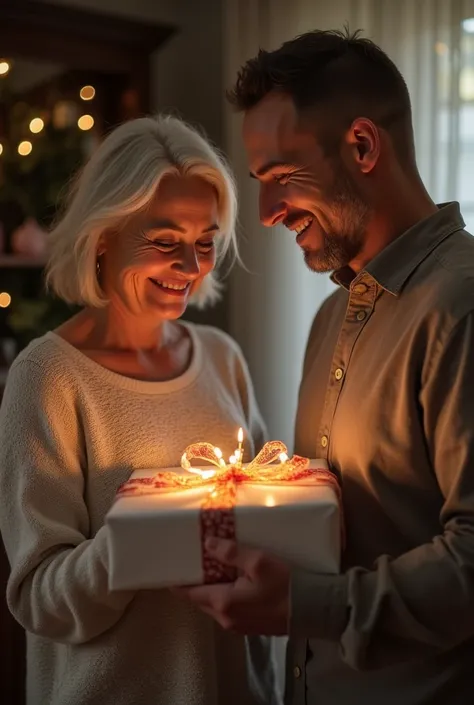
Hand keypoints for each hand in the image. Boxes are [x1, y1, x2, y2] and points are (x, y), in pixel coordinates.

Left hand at [174, 536, 289, 634]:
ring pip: (214, 606)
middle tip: (192, 562)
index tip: (169, 569)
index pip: (190, 593)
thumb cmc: (285, 584)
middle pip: (200, 601)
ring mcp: (237, 626)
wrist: (312, 610)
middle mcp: (225, 619)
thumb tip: (207, 544)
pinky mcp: (249, 627)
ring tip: (211, 568)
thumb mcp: (259, 561)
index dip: (178, 582)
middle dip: (194, 584)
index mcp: (224, 602)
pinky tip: (232, 581)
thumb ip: (231, 552)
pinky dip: (223, 596)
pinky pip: (227, 610)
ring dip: (210, 589)